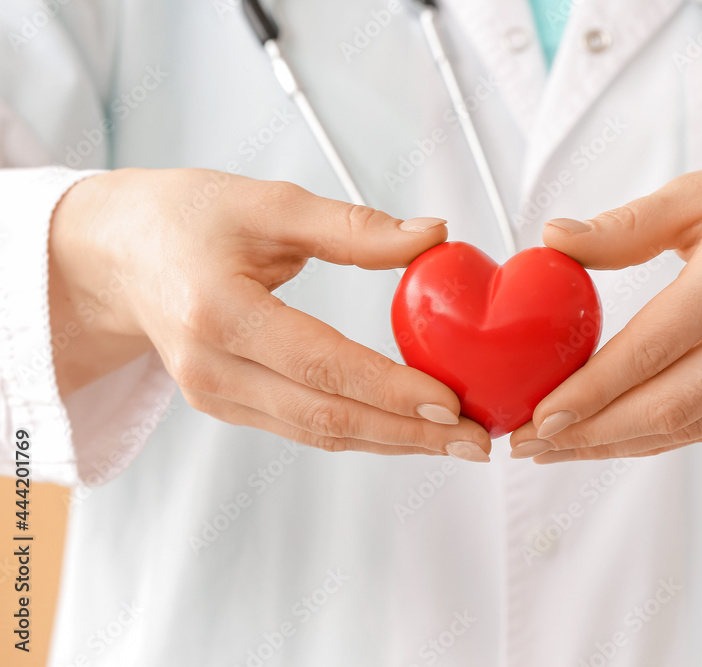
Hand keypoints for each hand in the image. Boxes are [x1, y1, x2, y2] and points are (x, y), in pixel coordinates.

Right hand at [49, 168, 490, 460]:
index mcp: (217, 312)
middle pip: (324, 417)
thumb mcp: (267, 203)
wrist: (118, 254)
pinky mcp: (227, 405)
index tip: (451, 402)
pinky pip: (303, 428)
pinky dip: (361, 431)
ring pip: (317, 433)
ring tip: (457, 442)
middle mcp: (210, 368)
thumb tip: (433, 236)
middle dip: (408, 435)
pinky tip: (407, 428)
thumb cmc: (186, 219)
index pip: (319, 365)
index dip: (388, 388)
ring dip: (393, 442)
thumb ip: (352, 227)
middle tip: (476, 441)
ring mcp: (215, 395)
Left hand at [509, 149, 701, 461]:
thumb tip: (553, 239)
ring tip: (556, 449)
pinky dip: (661, 438)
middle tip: (528, 443)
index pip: (655, 345)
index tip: (538, 414)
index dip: (593, 389)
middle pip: (672, 404)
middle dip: (591, 434)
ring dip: (618, 445)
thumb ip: (630, 224)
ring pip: (692, 428)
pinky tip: (614, 437)